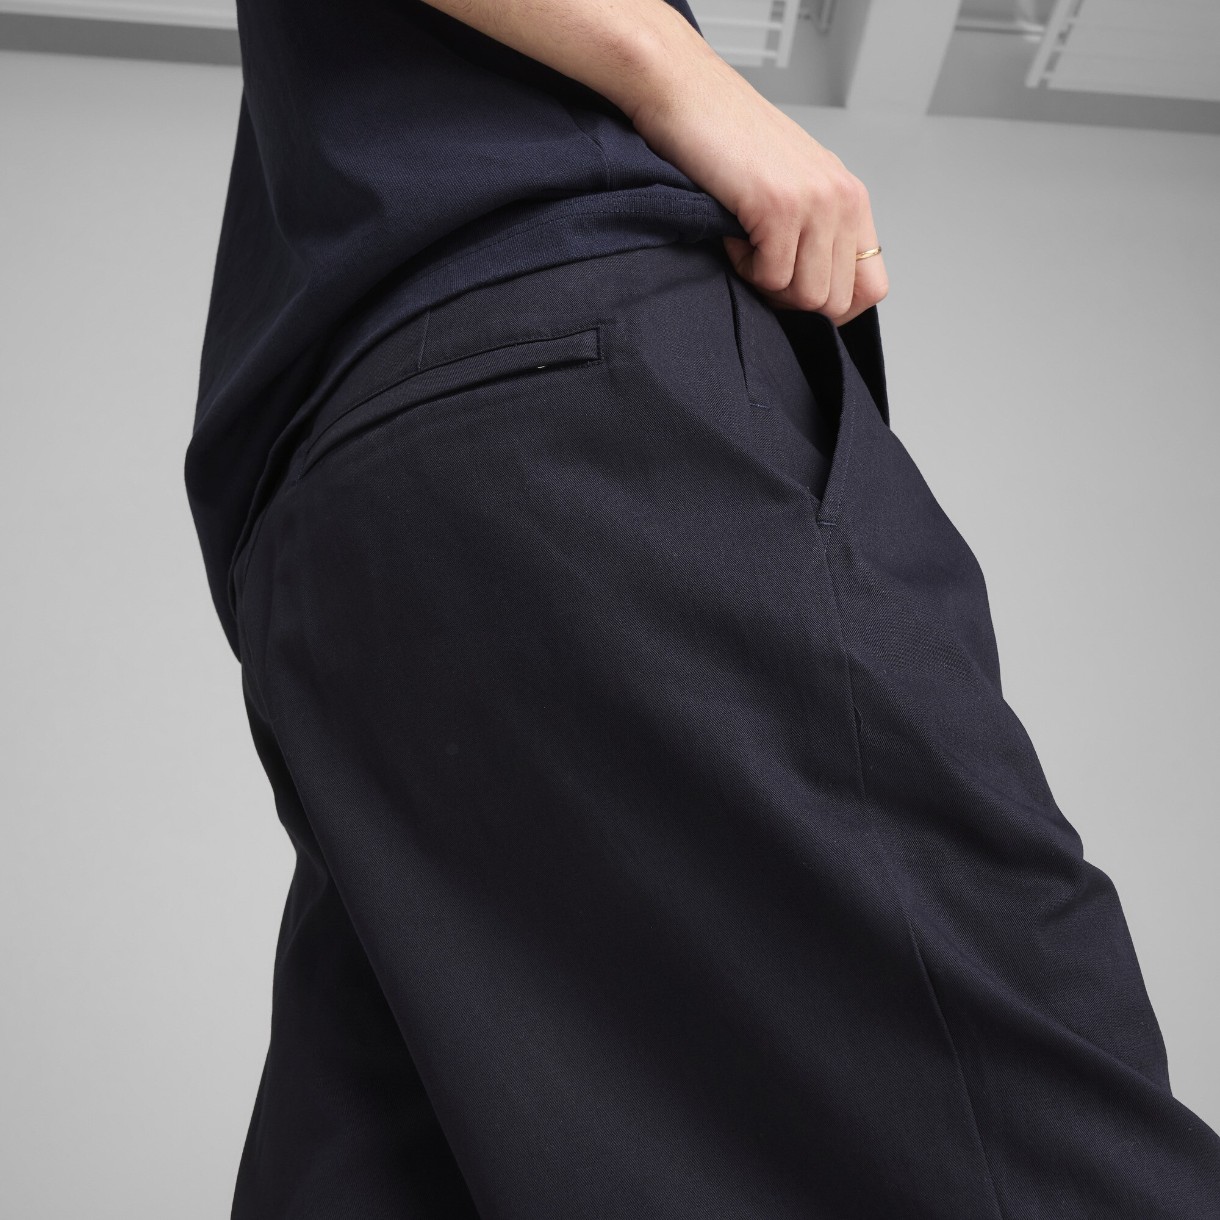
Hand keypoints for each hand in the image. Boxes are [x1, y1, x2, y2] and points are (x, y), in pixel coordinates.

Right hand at [626, 48, 887, 326]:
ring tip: (746, 241)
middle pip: (835, 302)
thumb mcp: (794, 186)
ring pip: (805, 296)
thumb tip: (812, 296)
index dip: (835, 309)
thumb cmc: (730, 142)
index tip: (796, 295)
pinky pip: (770, 277)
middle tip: (760, 264)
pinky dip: (742, 265)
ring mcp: (814, 203)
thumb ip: (817, 232)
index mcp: (851, 198)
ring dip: (765, 282)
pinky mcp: (779, 207)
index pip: (872, 287)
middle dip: (791, 300)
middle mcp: (842, 200)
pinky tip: (733, 230)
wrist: (688, 95)